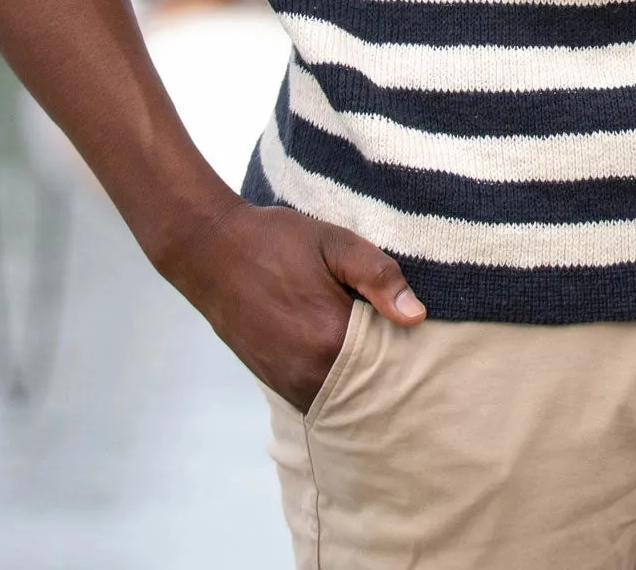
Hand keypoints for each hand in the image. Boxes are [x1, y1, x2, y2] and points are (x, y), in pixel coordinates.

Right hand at [154, 196, 425, 411]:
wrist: (211, 251)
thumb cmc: (276, 241)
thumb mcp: (335, 243)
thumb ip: (379, 277)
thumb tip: (417, 316)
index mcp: (330, 340)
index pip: (391, 363)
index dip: (410, 348)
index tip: (424, 333)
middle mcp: (309, 374)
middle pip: (369, 386)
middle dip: (390, 368)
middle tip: (406, 341)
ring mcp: (288, 383)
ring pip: (344, 394)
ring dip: (363, 376)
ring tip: (377, 343)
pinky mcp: (274, 382)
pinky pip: (320, 393)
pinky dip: (338, 379)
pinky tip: (346, 351)